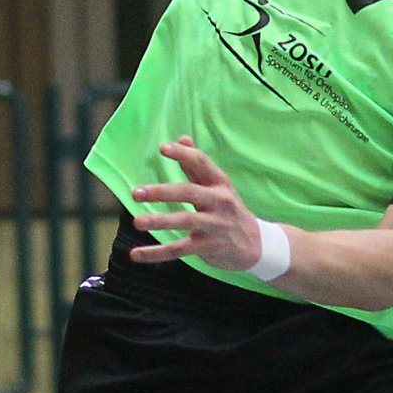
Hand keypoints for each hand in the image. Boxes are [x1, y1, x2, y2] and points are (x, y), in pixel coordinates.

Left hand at [130, 138, 262, 271]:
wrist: (256, 244)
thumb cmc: (229, 209)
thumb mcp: (218, 186)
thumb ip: (197, 165)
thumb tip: (182, 138)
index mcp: (220, 183)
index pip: (202, 163)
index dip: (183, 155)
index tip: (163, 148)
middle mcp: (220, 201)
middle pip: (189, 193)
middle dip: (161, 192)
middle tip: (136, 193)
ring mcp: (215, 225)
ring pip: (185, 221)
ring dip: (159, 221)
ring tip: (137, 222)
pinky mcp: (209, 246)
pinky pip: (180, 249)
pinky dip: (157, 253)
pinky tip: (137, 254)